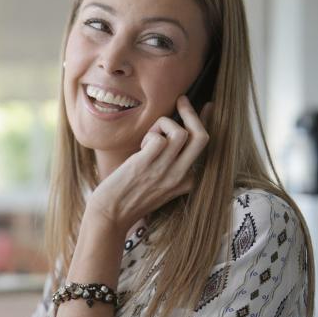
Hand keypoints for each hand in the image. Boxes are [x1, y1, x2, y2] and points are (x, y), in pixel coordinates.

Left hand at [87, 95, 211, 231]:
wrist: (109, 216)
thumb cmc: (128, 198)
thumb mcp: (158, 187)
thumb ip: (169, 168)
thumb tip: (167, 140)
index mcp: (186, 181)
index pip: (204, 147)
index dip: (206, 122)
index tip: (208, 106)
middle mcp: (180, 176)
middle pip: (202, 137)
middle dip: (193, 113)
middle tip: (181, 100)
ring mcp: (165, 171)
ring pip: (182, 133)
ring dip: (165, 125)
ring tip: (149, 136)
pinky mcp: (146, 165)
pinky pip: (160, 138)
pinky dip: (151, 134)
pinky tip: (140, 147)